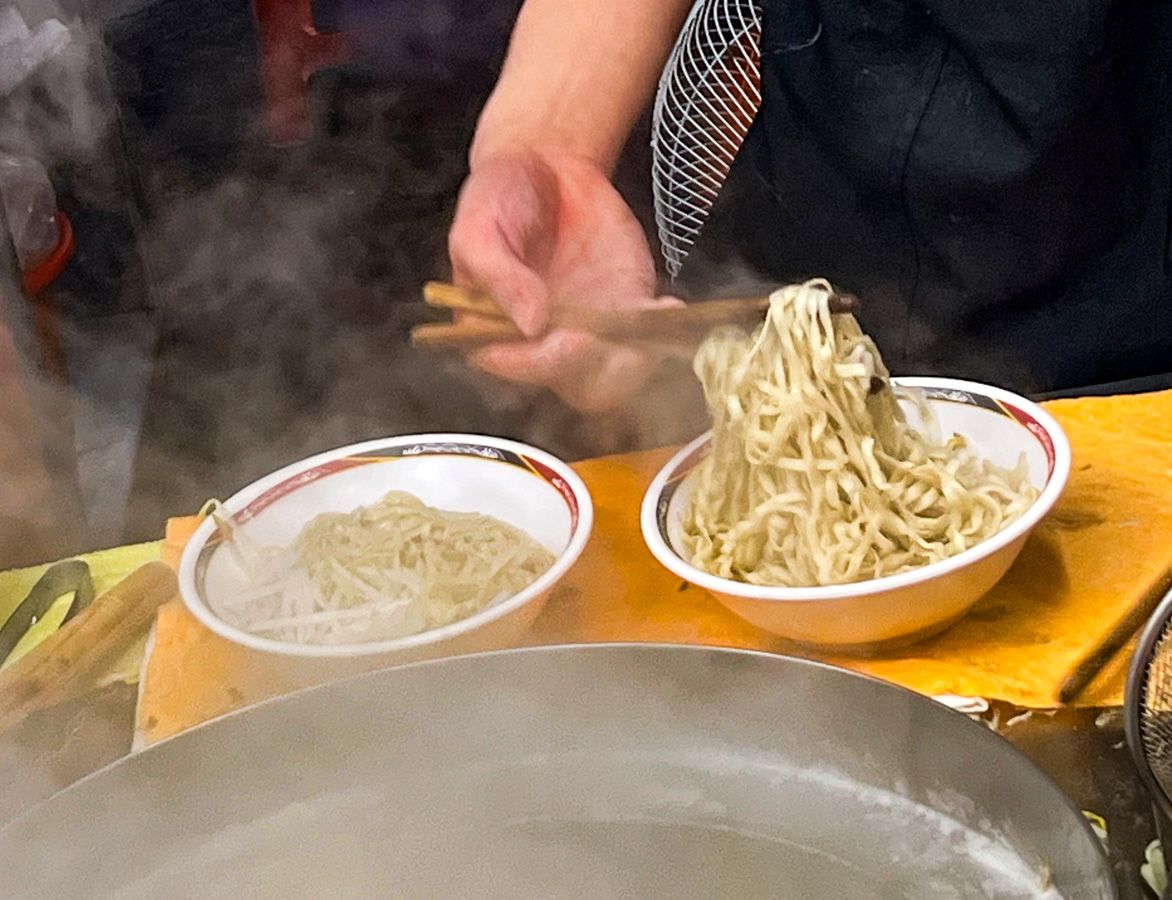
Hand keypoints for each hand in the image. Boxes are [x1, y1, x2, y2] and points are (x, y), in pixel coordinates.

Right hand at [447, 149, 681, 412]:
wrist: (545, 166)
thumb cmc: (500, 198)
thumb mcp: (478, 229)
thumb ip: (497, 276)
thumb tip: (529, 323)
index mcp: (496, 333)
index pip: (514, 367)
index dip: (536, 364)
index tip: (557, 336)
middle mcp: (544, 344)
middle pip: (571, 387)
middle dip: (588, 370)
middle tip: (594, 334)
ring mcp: (587, 330)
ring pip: (614, 377)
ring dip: (633, 364)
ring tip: (640, 328)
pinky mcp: (624, 308)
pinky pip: (647, 337)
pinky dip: (662, 330)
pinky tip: (667, 308)